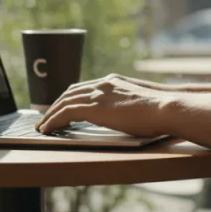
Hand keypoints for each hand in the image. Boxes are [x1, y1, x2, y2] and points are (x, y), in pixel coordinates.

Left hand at [35, 75, 173, 137]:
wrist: (168, 107)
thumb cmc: (163, 110)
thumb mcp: (144, 103)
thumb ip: (131, 105)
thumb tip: (131, 115)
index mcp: (115, 81)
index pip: (85, 87)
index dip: (71, 97)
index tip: (63, 106)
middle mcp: (104, 84)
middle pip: (71, 92)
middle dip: (57, 105)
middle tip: (47, 117)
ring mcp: (99, 94)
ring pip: (64, 102)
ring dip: (51, 114)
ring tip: (42, 126)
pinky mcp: (95, 108)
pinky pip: (65, 113)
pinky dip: (53, 120)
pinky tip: (47, 130)